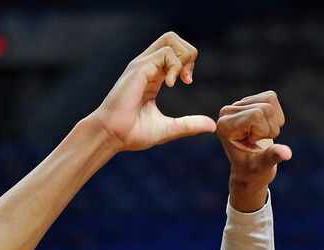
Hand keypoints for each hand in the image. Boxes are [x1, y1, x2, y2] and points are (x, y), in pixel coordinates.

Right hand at [88, 32, 215, 151]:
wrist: (112, 135)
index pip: (174, 52)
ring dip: (182, 57)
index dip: (187, 63)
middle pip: (173, 39)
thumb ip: (189, 124)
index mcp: (152, 76)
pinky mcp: (139, 68)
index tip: (187, 82)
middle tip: (186, 78)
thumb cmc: (132, 133)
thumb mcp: (168, 128)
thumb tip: (212, 126)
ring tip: (180, 78)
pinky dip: (174, 66)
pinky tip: (170, 85)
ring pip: (170, 39)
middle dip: (188, 54)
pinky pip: (165, 53)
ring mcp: (142, 65)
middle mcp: (147, 66)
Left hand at [216, 92, 291, 210]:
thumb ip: (273, 156)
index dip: (263, 131)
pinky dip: (275, 116)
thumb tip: (287, 154)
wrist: (251, 169)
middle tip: (258, 142)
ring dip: (273, 122)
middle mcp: (227, 112)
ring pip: (270, 100)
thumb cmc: (253, 170)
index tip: (252, 144)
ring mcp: (237, 105)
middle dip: (270, 128)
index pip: (257, 114)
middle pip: (265, 108)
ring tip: (260, 136)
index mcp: (224, 125)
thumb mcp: (263, 165)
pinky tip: (264, 128)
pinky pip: (271, 97)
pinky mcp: (248, 100)